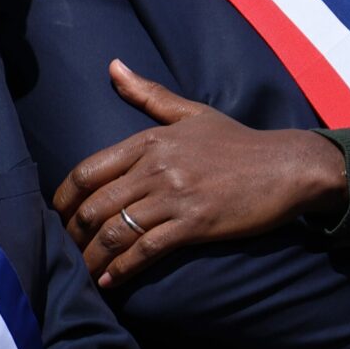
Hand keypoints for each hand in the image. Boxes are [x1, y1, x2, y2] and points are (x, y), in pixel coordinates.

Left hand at [54, 61, 347, 286]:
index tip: (59, 218)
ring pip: (116, 232)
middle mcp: (157, 168)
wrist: (290, 166)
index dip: (63, 201)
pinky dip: (122, 270)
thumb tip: (113, 66)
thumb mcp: (193, 114)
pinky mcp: (196, 223)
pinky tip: (110, 282)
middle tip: (67, 252)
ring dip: (93, 258)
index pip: (86, 172)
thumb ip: (148, 94)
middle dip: (73, 235)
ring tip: (84, 273)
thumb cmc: (241, 142)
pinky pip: (147, 250)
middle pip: (94, 206)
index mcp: (150, 141)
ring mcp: (176, 196)